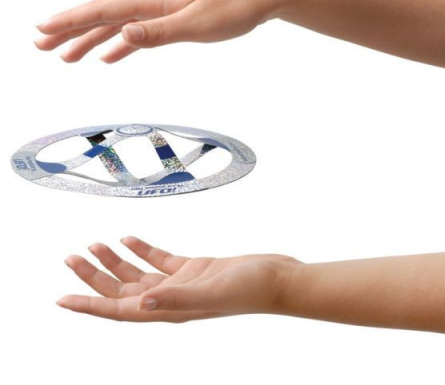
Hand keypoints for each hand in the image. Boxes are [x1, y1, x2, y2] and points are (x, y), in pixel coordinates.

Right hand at [36, 0, 285, 62]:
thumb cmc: (233, 7)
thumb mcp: (197, 24)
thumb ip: (158, 32)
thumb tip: (121, 34)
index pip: (103, 10)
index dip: (71, 22)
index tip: (43, 31)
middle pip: (102, 15)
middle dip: (70, 30)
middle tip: (42, 44)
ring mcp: (161, 6)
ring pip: (117, 24)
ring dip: (90, 39)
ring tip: (68, 55)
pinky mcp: (173, 14)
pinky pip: (138, 30)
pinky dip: (120, 42)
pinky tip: (110, 53)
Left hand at [57, 237, 299, 321]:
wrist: (276, 278)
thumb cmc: (251, 290)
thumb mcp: (212, 292)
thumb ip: (177, 298)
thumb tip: (140, 304)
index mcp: (170, 310)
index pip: (120, 311)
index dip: (90, 305)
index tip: (62, 300)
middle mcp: (170, 299)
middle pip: (122, 291)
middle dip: (94, 276)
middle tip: (71, 257)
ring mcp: (181, 283)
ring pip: (138, 274)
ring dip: (115, 261)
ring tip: (94, 244)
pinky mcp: (193, 267)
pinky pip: (159, 259)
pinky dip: (142, 250)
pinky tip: (128, 239)